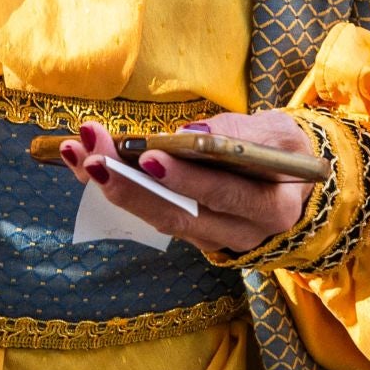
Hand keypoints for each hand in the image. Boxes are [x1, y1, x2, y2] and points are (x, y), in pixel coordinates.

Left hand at [59, 113, 315, 253]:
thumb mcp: (278, 131)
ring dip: (113, 186)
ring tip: (78, 153)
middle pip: (180, 215)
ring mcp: (212, 238)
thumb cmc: (282, 150)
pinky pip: (150, 213)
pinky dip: (116, 187)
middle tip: (93, 156)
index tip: (148, 155)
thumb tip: (190, 134)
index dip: (186, 179)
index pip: (226, 195)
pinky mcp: (189, 232)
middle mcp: (241, 232)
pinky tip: (84, 161)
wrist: (291, 180)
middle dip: (131, 184)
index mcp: (272, 208)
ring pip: (158, 218)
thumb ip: (243, 133)